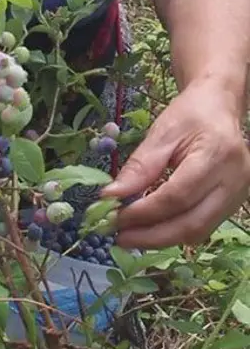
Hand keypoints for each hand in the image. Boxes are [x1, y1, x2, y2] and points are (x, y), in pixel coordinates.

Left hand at [101, 80, 249, 248]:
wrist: (219, 109)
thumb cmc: (190, 116)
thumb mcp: (161, 134)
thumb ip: (139, 167)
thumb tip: (111, 196)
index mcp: (216, 157)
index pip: (178, 196)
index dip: (144, 212)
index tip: (115, 218)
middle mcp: (234, 182)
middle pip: (192, 223)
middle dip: (152, 236)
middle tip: (119, 238)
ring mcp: (237, 196)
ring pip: (199, 231)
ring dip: (161, 239)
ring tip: (130, 236)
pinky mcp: (233, 204)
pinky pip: (202, 226)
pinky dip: (174, 231)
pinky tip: (150, 229)